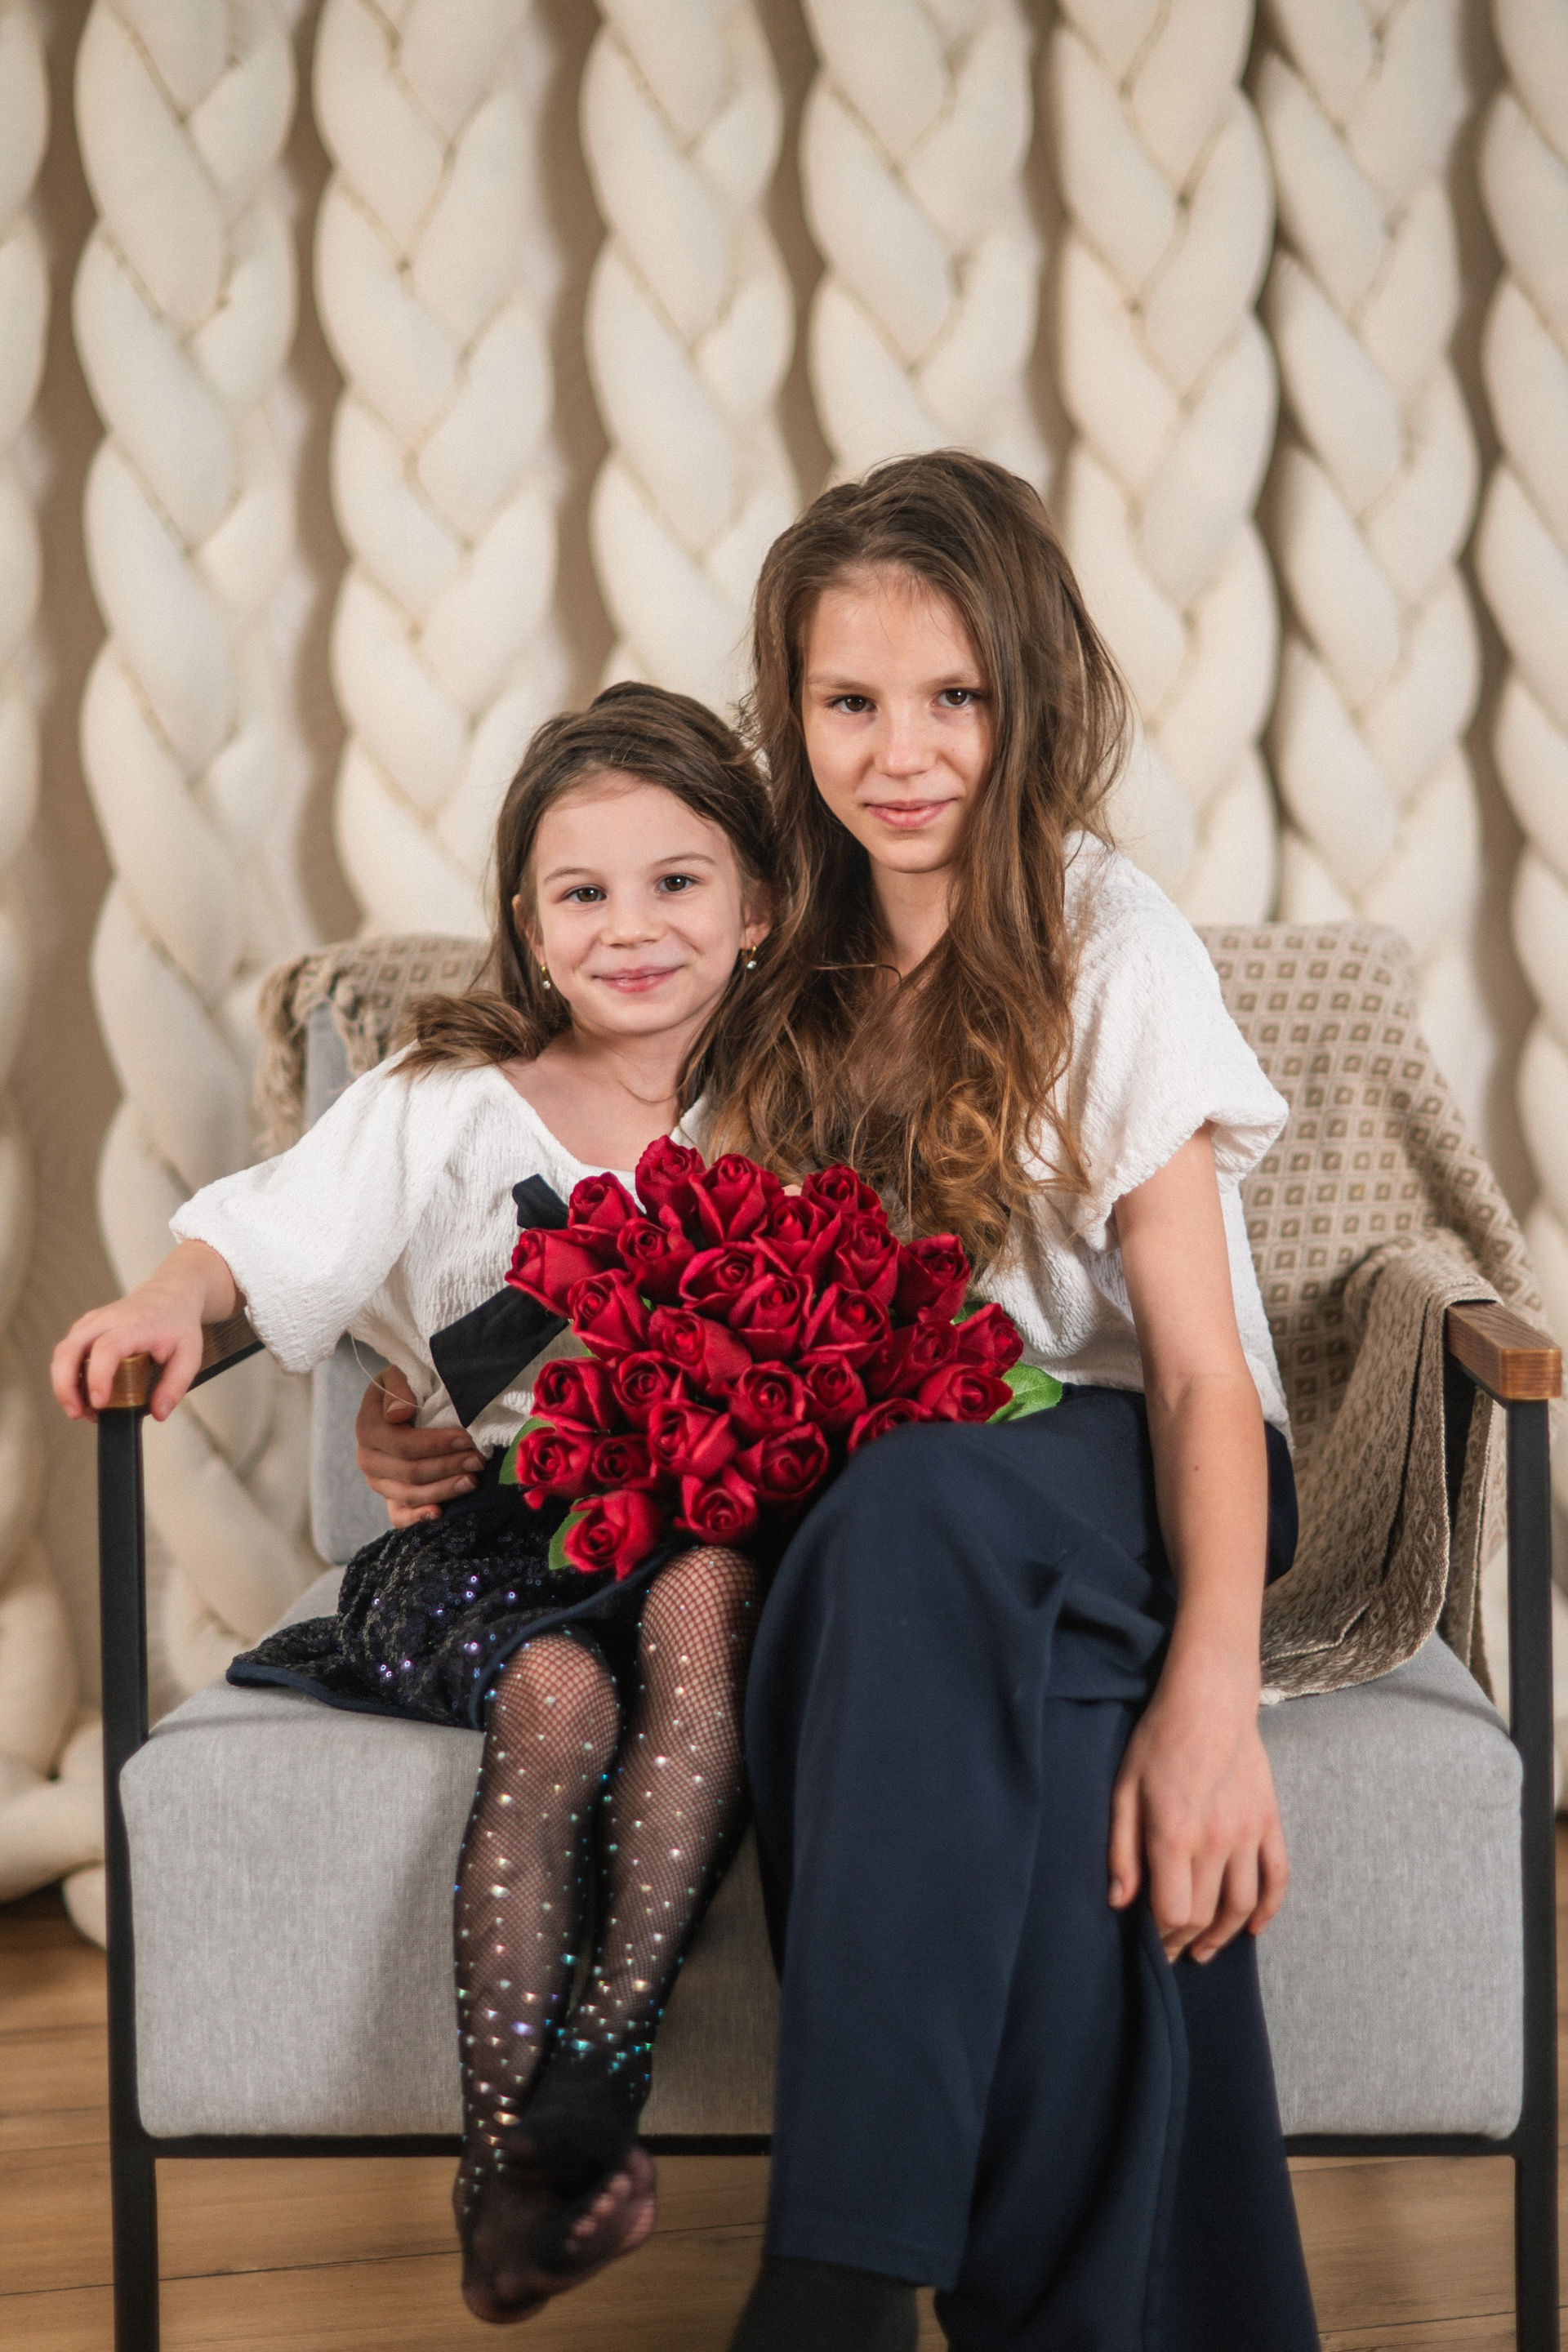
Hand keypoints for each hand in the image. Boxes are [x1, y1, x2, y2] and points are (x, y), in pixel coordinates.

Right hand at [51, 1242, 236, 1424]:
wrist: (170, 1295)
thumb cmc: (177, 1325)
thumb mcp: (190, 1355)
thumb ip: (175, 1385)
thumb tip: (159, 1413)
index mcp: (135, 1325)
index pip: (107, 1349)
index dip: (98, 1377)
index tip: (98, 1403)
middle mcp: (107, 1320)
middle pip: (70, 1349)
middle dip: (65, 1385)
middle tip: (76, 1413)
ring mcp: (93, 1321)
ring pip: (63, 1351)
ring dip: (63, 1383)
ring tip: (80, 1410)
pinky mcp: (85, 1326)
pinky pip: (67, 1351)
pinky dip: (67, 1374)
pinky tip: (81, 1393)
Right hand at [355, 1366, 484, 1527]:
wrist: (394, 1405)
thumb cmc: (402, 1388)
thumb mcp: (397, 1375)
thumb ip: (398, 1388)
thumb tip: (398, 1414)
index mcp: (367, 1429)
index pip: (403, 1444)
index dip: (437, 1444)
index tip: (466, 1438)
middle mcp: (368, 1459)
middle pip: (411, 1472)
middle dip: (448, 1467)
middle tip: (478, 1460)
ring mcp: (377, 1481)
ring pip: (410, 1495)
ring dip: (444, 1490)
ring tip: (471, 1481)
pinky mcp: (388, 1497)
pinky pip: (398, 1516)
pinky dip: (418, 1518)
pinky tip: (439, 1513)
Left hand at [1107, 1652, 1287, 1963]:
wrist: (1210, 1700)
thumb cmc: (1158, 1740)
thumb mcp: (1124, 1789)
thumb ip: (1121, 1849)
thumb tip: (1120, 1902)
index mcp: (1173, 1834)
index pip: (1173, 1911)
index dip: (1161, 1937)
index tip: (1150, 1944)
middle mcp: (1215, 1840)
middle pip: (1206, 1914)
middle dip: (1185, 1940)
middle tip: (1171, 1951)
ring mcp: (1248, 1832)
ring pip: (1243, 1905)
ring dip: (1224, 1935)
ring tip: (1203, 1949)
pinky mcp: (1269, 1821)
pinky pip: (1277, 1877)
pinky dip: (1268, 1909)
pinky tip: (1253, 1928)